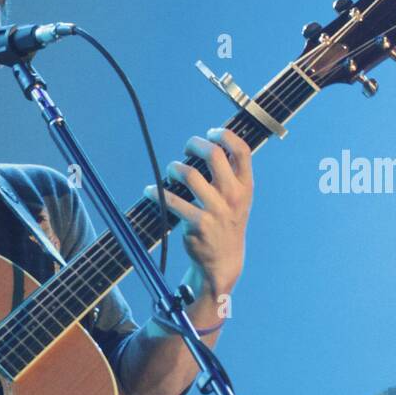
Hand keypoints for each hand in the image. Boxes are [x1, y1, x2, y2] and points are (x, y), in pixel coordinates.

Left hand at [145, 127, 252, 298]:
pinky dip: (156, 192)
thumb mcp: (238, 199)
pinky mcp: (198, 224)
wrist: (224, 261)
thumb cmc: (226, 223)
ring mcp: (216, 210)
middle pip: (213, 155)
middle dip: (194, 144)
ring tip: (170, 172)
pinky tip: (150, 191)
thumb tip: (211, 144)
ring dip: (173, 168)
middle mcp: (232, 196)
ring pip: (189, 174)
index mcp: (245, 186)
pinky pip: (172, 201)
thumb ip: (230, 175)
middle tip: (186, 149)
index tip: (210, 133)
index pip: (241, 150)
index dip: (223, 135)